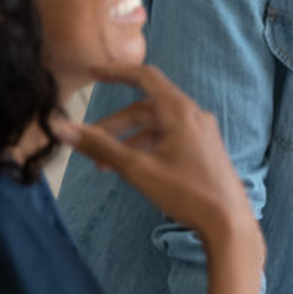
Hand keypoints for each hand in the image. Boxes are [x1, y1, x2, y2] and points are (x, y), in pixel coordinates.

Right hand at [55, 63, 258, 246]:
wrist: (228, 221)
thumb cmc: (186, 192)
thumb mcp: (137, 169)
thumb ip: (101, 147)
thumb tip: (64, 129)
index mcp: (180, 111)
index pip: (145, 77)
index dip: (117, 72)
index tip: (92, 72)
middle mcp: (192, 115)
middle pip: (146, 108)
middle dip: (115, 124)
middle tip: (88, 143)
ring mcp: (200, 132)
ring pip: (156, 126)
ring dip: (128, 140)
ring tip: (103, 165)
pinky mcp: (203, 149)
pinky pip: (168, 138)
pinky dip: (146, 147)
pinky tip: (130, 168)